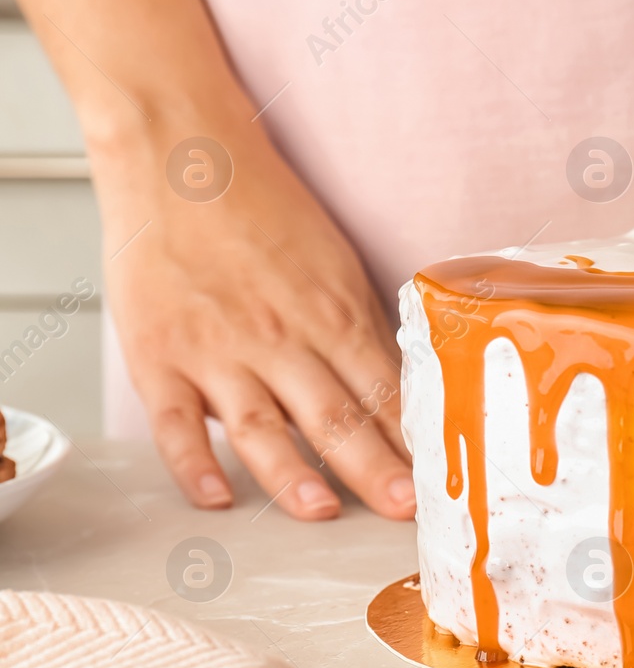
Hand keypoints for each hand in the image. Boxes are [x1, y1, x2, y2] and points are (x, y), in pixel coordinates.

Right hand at [97, 113, 413, 520]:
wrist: (179, 154)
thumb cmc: (261, 207)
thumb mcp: (334, 261)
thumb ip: (359, 328)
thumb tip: (399, 388)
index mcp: (331, 313)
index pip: (384, 391)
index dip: (413, 441)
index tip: (440, 482)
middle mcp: (278, 337)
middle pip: (335, 415)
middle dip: (375, 468)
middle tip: (406, 511)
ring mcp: (216, 350)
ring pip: (261, 426)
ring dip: (294, 475)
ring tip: (325, 513)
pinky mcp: (159, 357)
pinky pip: (176, 423)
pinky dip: (193, 465)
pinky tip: (217, 499)